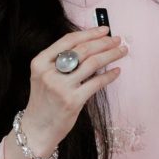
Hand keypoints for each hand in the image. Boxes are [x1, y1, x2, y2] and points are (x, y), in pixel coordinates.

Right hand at [22, 26, 126, 154]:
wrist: (37, 128)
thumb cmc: (44, 100)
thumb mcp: (43, 76)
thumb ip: (61, 61)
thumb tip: (91, 44)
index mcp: (40, 62)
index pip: (68, 40)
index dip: (89, 33)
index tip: (105, 29)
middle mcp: (49, 73)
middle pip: (83, 50)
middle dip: (104, 42)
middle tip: (117, 40)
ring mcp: (61, 87)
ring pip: (92, 63)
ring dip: (111, 55)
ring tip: (121, 51)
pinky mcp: (73, 101)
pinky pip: (97, 83)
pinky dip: (109, 75)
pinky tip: (117, 71)